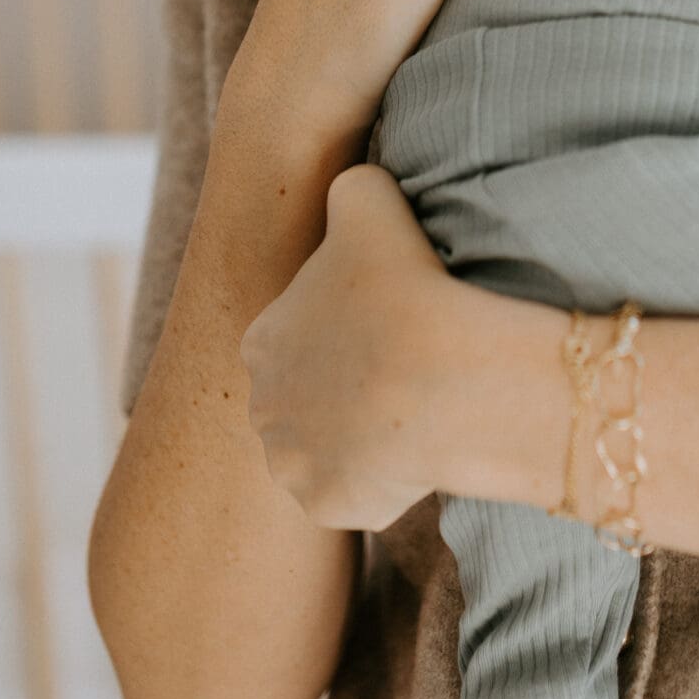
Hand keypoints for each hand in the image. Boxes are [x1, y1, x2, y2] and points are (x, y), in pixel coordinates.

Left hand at [239, 164, 463, 530]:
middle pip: (300, 395)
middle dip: (340, 386)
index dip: (340, 326)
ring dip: (356, 436)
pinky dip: (382, 479)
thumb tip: (353, 191)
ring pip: (322, 449)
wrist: (439, 380)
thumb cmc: (402, 287)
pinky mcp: (329, 508)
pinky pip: (355, 493)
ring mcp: (290, 464)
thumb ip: (348, 192)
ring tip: (411, 410)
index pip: (291, 332)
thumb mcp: (367, 198)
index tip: (383, 322)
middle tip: (399, 368)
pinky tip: (416, 449)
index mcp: (260, 338)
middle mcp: (260, 405)